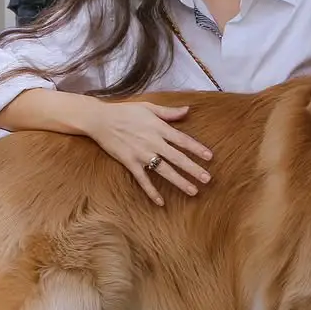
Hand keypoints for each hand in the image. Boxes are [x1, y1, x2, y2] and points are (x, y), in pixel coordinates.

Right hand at [83, 100, 212, 205]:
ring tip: (193, 191)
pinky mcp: (130, 162)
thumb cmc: (125, 111)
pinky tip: (161, 202)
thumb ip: (168, 112)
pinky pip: (143, 180)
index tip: (210, 157)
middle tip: (207, 179)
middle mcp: (153, 142)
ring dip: (179, 181)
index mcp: (159, 128)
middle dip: (193, 169)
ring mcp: (141, 154)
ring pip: (164, 170)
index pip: (182, 140)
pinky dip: (151, 191)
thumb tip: (188, 110)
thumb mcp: (148, 107)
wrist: (100, 119)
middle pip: (177, 158)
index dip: (197, 148)